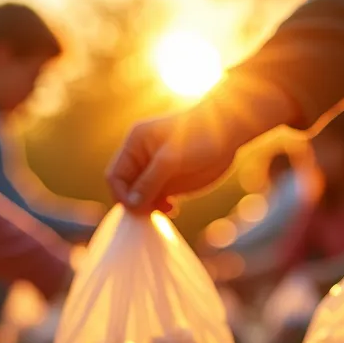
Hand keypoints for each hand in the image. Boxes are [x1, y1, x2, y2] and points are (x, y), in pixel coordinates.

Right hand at [106, 113, 239, 213]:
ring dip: (148, 208)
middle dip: (136, 203)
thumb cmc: (198, 136)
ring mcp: (155, 171)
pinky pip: (156, 199)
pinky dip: (160, 207)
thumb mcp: (171, 159)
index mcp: (134, 145)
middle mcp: (141, 158)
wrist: (228, 131)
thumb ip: (149, 182)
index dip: (122, 195)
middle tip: (152, 212)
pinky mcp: (170, 181)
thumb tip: (131, 204)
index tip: (138, 207)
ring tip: (166, 209)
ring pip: (141, 197)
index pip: (115, 176)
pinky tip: (173, 208)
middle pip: (126, 189)